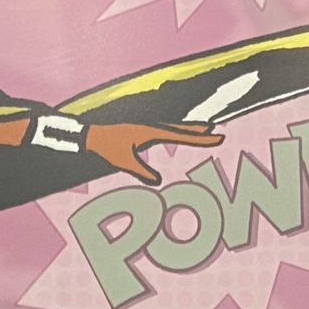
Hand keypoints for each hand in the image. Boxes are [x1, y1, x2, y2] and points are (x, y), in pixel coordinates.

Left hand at [87, 119, 220, 184]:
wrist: (90, 135)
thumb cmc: (105, 147)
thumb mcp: (123, 161)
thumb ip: (141, 171)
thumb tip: (159, 182)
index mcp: (151, 131)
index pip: (181, 135)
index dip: (200, 138)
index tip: (217, 136)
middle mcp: (152, 126)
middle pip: (181, 128)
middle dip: (199, 131)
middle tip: (218, 132)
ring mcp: (147, 127)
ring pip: (174, 127)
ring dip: (189, 129)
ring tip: (205, 128)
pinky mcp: (141, 130)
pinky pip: (164, 130)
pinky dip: (176, 131)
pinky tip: (178, 133)